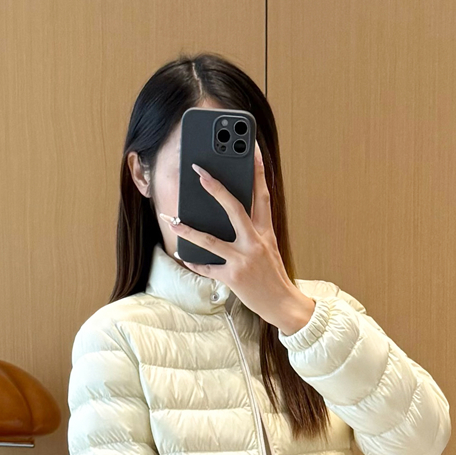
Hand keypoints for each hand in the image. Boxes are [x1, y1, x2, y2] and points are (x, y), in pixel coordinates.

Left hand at [161, 143, 315, 335]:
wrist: (282, 304)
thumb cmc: (271, 273)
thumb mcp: (269, 246)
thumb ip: (254, 228)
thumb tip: (233, 209)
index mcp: (266, 231)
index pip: (262, 195)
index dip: (258, 171)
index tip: (252, 150)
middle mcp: (255, 242)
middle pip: (235, 209)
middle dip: (216, 189)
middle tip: (200, 173)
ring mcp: (243, 260)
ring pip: (211, 240)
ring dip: (188, 230)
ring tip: (173, 221)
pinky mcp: (233, 278)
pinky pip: (207, 267)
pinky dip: (194, 262)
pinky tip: (182, 255)